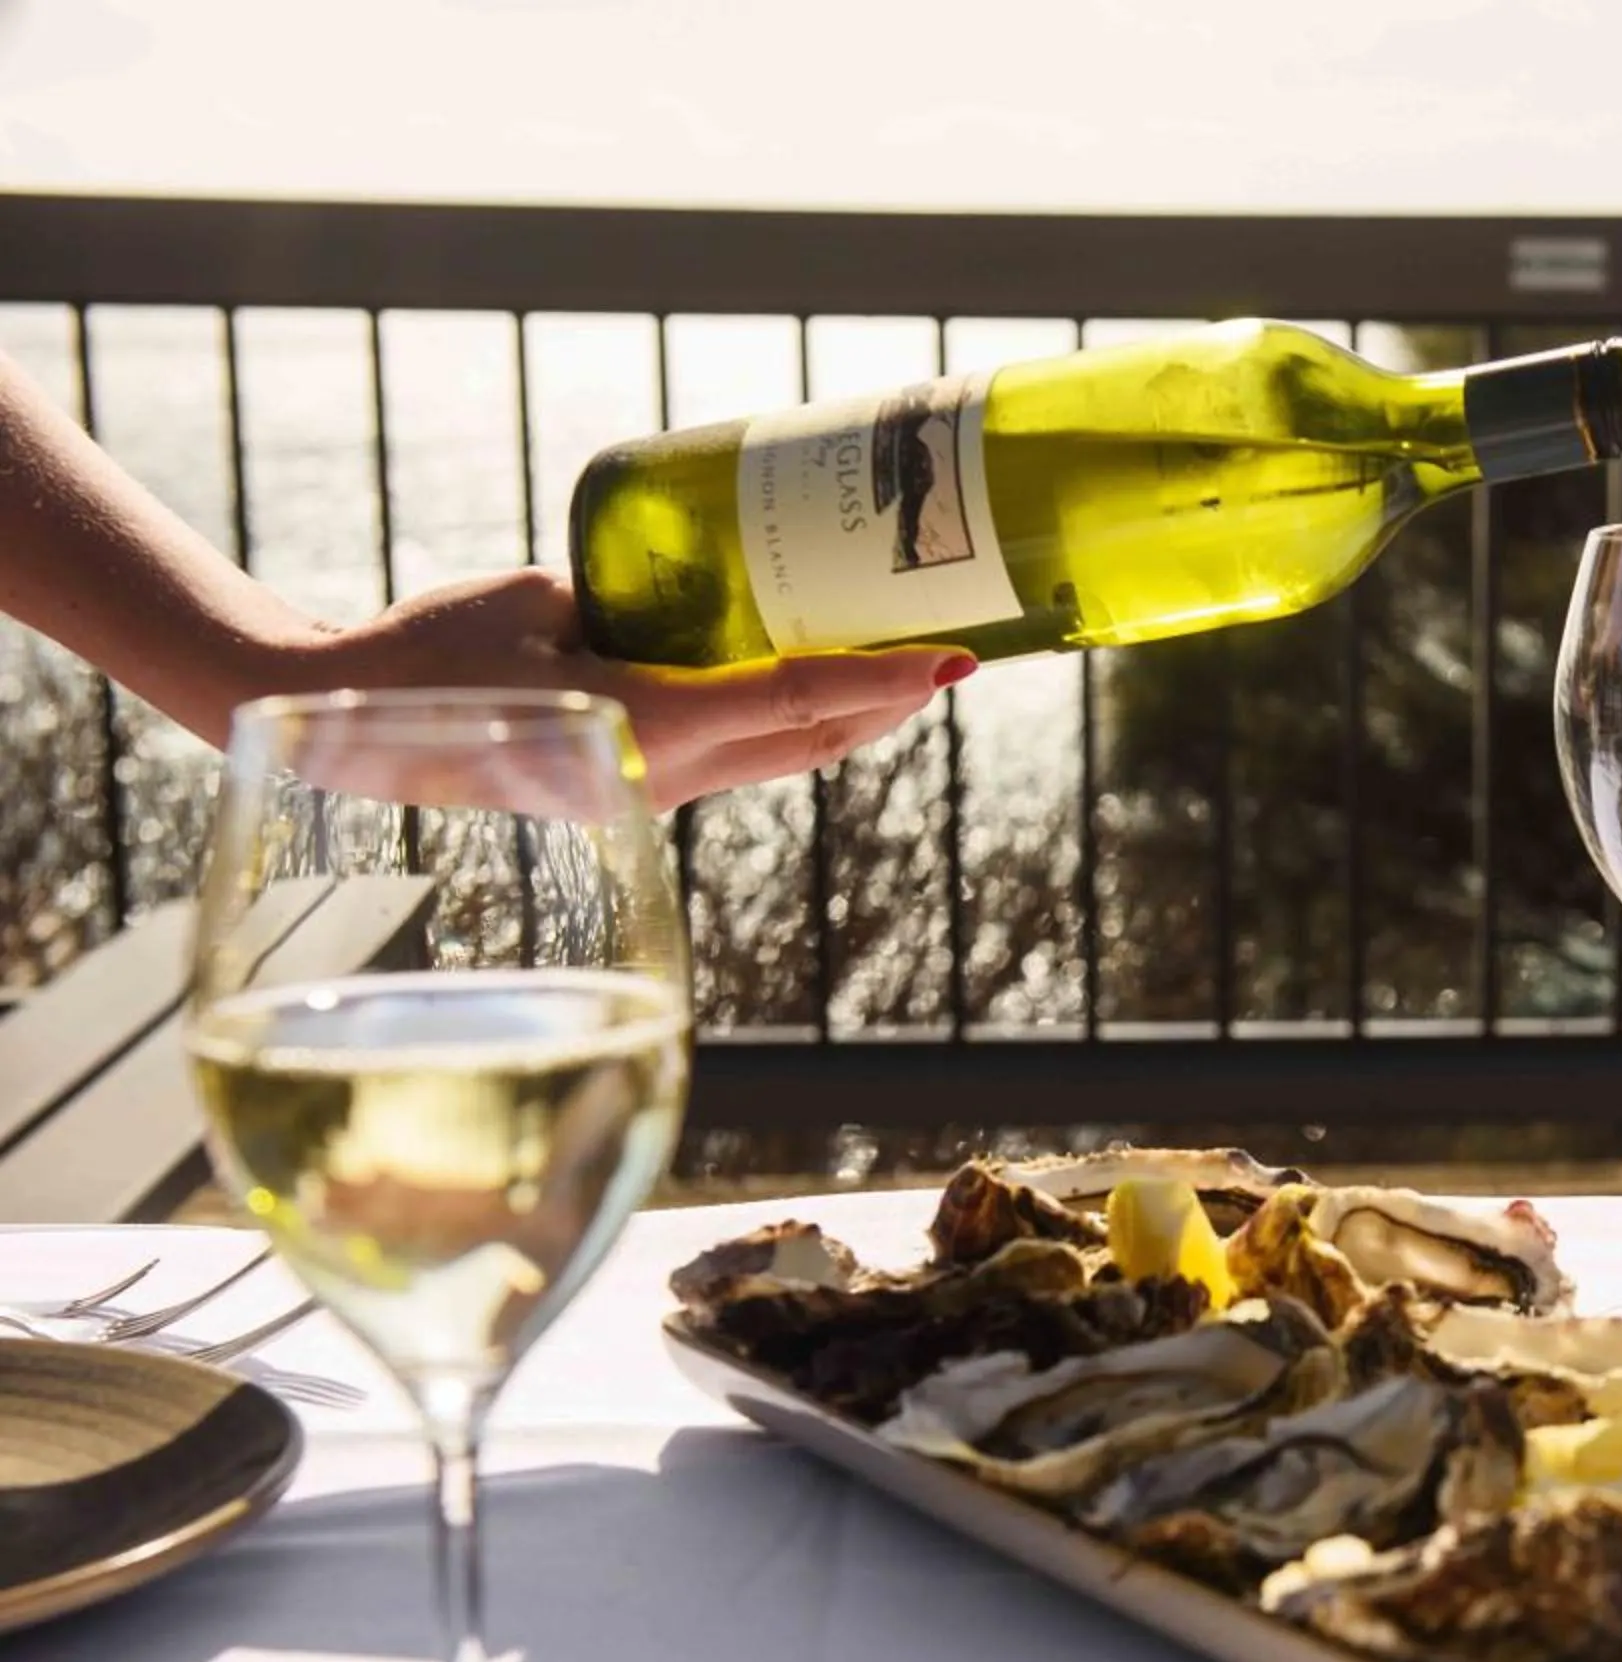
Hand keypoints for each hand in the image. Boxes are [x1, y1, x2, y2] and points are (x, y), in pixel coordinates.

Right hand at [286, 569, 971, 808]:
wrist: (345, 725)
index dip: (880, 680)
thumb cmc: (429, 650)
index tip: (949, 659)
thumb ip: (625, 600)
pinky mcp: (637, 789)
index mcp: (639, 728)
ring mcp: (651, 792)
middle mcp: (660, 775)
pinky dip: (794, 723)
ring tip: (918, 666)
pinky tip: (826, 685)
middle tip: (961, 648)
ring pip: (785, 757)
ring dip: (854, 718)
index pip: (790, 702)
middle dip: (892, 701)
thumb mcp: (535, 601)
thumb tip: (694, 594)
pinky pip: (741, 756)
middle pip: (812, 740)